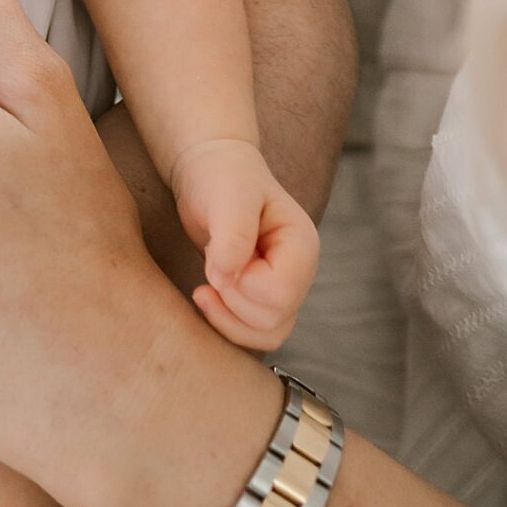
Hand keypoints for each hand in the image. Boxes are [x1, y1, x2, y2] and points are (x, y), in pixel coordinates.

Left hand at [169, 137, 319, 351]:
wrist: (211, 172)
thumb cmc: (223, 176)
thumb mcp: (228, 195)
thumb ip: (232, 235)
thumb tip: (225, 279)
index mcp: (301, 245)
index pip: (280, 293)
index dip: (242, 284)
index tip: (217, 254)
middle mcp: (299, 271)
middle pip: (273, 319)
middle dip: (233, 301)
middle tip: (210, 265)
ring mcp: (283, 287)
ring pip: (267, 334)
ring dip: (228, 318)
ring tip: (205, 286)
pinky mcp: (262, 298)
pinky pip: (253, 333)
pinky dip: (226, 323)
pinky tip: (206, 294)